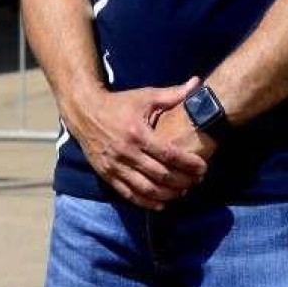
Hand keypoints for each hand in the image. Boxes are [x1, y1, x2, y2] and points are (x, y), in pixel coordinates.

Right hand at [67, 76, 208, 209]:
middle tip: (197, 181)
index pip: (169, 155)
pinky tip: (161, 203)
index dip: (188, 164)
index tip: (203, 168)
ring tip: (183, 192)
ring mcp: (116, 166)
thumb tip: (197, 83)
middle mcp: (126, 152)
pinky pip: (129, 194)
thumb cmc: (119, 104)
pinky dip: (147, 202)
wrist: (85, 112)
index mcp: (137, 133)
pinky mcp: (107, 175)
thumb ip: (172, 94)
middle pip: (161, 175)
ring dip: (168, 194)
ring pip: (147, 189)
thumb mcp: (145, 96)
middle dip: (183, 181)